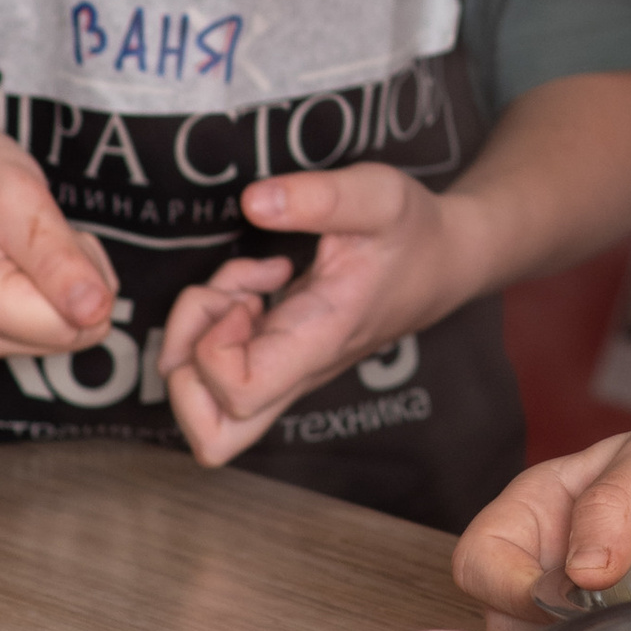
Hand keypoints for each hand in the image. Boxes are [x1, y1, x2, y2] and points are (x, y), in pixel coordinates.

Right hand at [0, 109, 118, 365]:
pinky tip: (21, 253)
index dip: (85, 275)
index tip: (54, 231)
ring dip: (67, 280)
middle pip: (72, 332)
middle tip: (41, 230)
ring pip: (67, 329)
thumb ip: (56, 257)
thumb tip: (97, 312)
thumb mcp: (15, 194)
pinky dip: (53, 287)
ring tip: (26, 236)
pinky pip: (49, 325)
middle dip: (80, 278)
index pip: (72, 326)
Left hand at [158, 162, 462, 465]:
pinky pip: (219, 370)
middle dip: (184, 369)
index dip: (214, 345)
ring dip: (195, 343)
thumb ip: (320, 197)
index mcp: (317, 343)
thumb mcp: (379, 195)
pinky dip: (214, 327)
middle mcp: (296, 374)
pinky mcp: (277, 358)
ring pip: (208, 411)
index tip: (244, 297)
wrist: (446, 262)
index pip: (239, 393)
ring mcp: (284, 373)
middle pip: (213, 435)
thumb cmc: (414, 233)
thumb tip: (253, 202)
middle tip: (219, 309)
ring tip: (239, 292)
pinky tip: (257, 285)